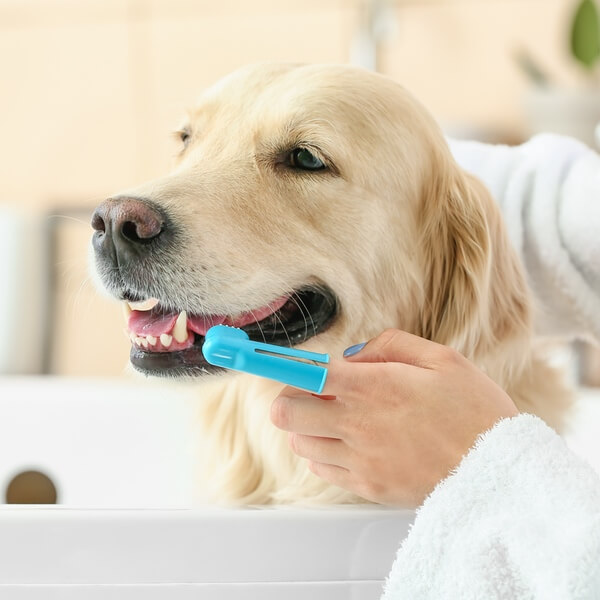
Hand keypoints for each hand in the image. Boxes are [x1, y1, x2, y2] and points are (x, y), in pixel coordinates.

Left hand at [270, 329, 517, 505]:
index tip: (262, 358)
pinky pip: (321, 469)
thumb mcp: (442, 359)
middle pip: (286, 413)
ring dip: (307, 426)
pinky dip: (323, 453)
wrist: (500, 473)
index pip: (304, 374)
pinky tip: (350, 442)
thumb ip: (389, 346)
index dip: (275, 364)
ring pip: (299, 442)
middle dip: (291, 396)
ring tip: (337, 418)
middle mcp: (358, 424)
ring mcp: (359, 460)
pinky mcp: (367, 486)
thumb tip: (349, 355)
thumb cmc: (475, 411)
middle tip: (316, 392)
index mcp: (373, 387)